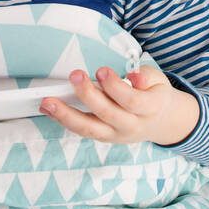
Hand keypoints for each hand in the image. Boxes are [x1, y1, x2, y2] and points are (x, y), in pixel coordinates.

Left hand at [39, 64, 189, 145]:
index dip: (115, 87)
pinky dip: (64, 120)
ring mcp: (116, 134)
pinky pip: (83, 130)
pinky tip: (50, 109)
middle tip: (75, 75)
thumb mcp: (158, 80)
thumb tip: (133, 76)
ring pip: (90, 128)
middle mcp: (132, 125)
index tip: (101, 71)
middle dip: (88, 95)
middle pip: (108, 113)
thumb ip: (146, 77)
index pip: (131, 100)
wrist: (160, 122)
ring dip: (66, 115)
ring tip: (47, 102)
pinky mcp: (104, 137)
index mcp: (150, 108)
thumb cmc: (155, 94)